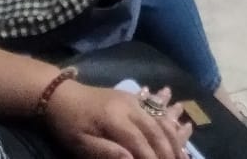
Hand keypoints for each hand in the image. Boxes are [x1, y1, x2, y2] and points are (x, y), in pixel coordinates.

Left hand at [44, 81, 191, 158]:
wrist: (61, 94)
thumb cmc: (68, 124)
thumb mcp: (80, 143)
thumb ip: (107, 152)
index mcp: (116, 119)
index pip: (140, 143)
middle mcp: (130, 107)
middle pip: (156, 131)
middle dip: (169, 151)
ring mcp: (133, 100)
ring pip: (160, 119)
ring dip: (174, 137)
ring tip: (184, 154)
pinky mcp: (133, 98)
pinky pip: (157, 109)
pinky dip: (170, 121)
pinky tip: (180, 128)